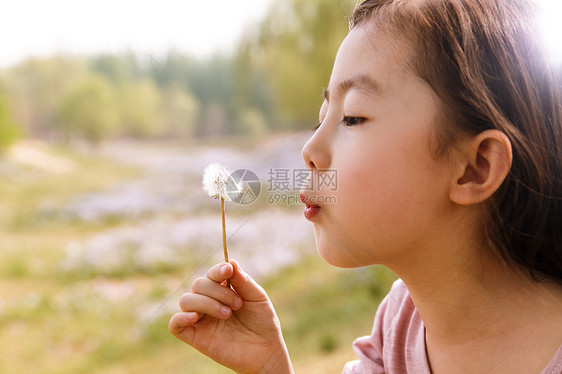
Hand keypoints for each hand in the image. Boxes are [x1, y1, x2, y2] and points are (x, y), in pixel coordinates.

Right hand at [169, 259, 293, 373]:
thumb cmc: (262, 322)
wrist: (265, 351)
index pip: (211, 274)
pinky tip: (195, 317)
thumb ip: (243, 281)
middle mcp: (208, 302)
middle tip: (237, 305)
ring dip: (206, 303)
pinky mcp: (195, 336)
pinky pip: (175, 324)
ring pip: (186, 300)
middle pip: (198, 285)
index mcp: (222, 290)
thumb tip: (230, 261)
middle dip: (218, 291)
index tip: (228, 271)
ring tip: (227, 314)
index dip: (217, 270)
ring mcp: (201, 319)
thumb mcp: (257, 297)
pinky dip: (181, 317)